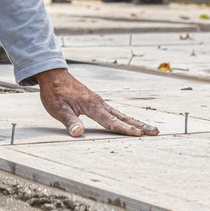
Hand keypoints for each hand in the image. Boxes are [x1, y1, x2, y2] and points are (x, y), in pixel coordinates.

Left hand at [35, 68, 158, 136]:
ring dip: (135, 122)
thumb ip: (70, 122)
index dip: (124, 129)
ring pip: (121, 114)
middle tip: (155, 132)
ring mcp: (99, 101)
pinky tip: (130, 122)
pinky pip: (115, 111)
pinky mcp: (97, 101)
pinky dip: (126, 118)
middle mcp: (99, 103)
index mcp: (92, 106)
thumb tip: (78, 133)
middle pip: (122, 117)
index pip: (111, 121)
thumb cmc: (55, 93)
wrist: (53, 75)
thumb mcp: (58, 109)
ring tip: (149, 129)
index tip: (139, 134)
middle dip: (139, 125)